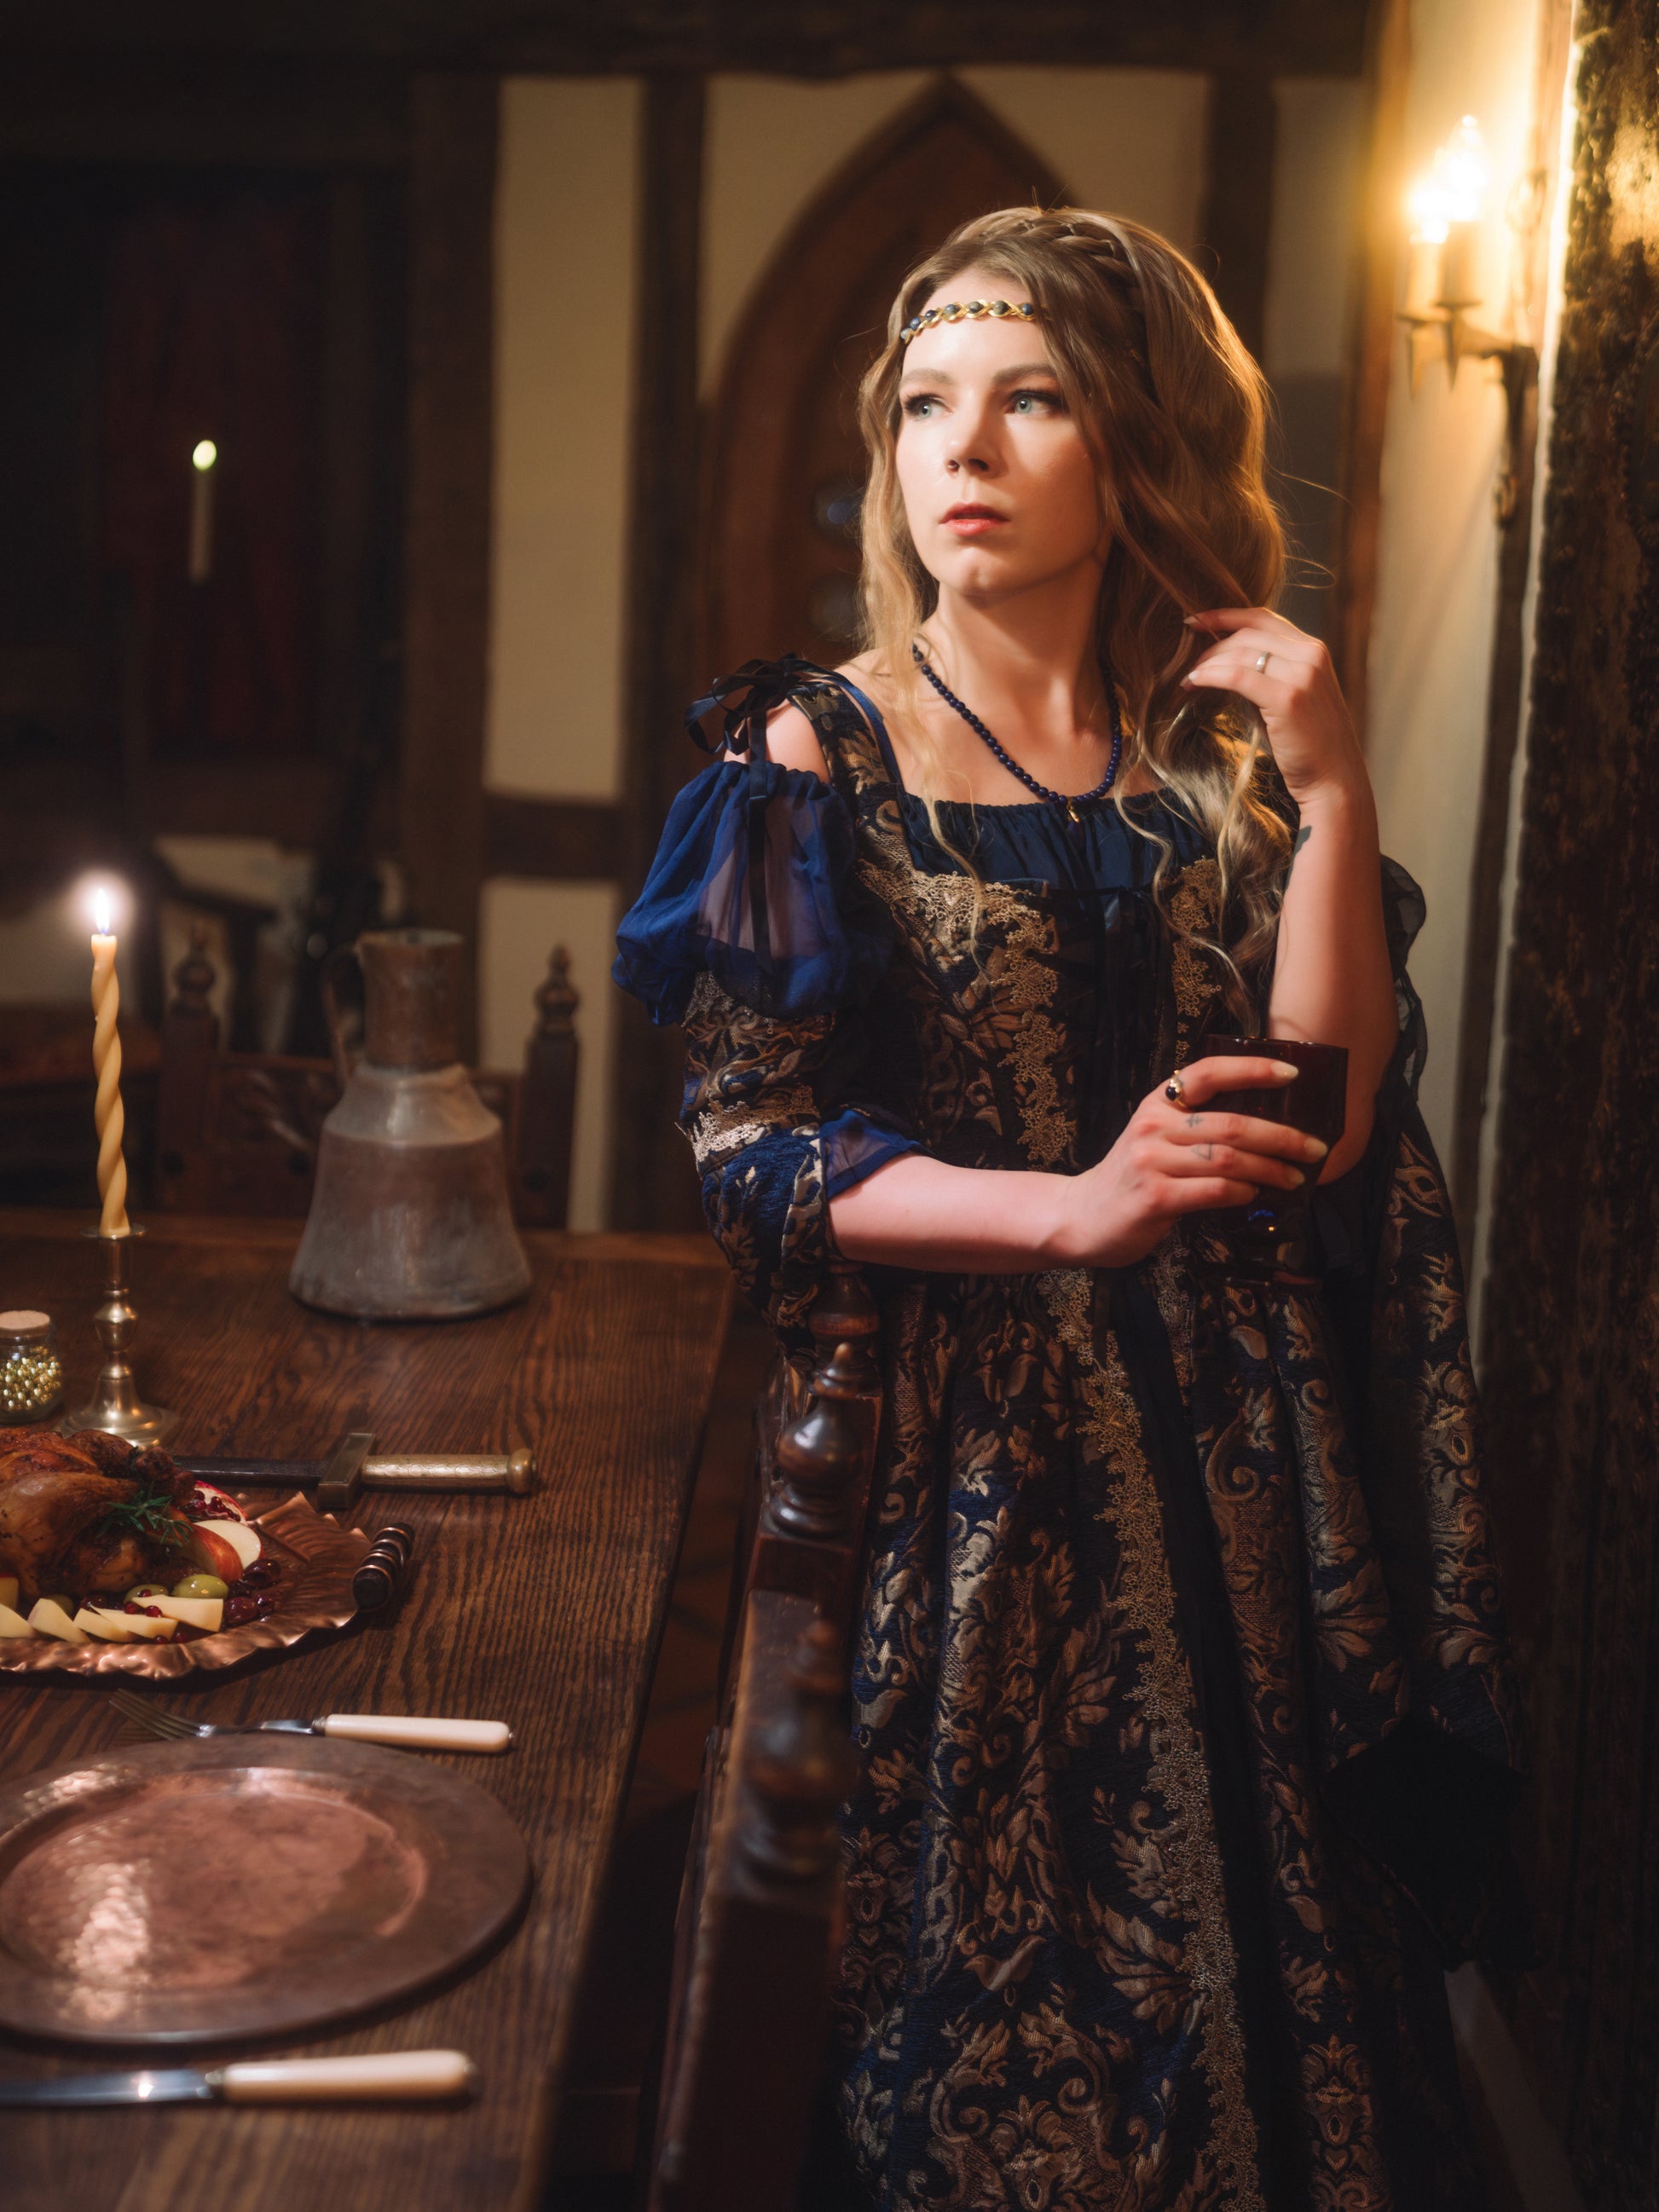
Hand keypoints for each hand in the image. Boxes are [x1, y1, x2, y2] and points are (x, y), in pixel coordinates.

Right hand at [1047, 1055, 1329, 1267]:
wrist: (1082, 1216)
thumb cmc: (1133, 1177)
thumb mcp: (1157, 1138)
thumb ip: (1198, 1127)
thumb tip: (1267, 1130)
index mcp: (1159, 1104)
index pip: (1209, 1073)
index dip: (1253, 1069)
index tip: (1293, 1074)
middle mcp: (1153, 1126)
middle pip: (1232, 1123)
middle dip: (1282, 1137)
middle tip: (1314, 1149)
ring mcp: (1152, 1162)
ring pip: (1228, 1159)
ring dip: (1270, 1170)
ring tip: (1294, 1179)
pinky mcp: (1154, 1198)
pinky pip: (1213, 1191)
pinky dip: (1242, 1193)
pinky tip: (1254, 1196)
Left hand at [1181, 607, 1364, 806]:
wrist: (1334, 779)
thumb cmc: (1307, 745)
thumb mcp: (1291, 697)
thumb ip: (1268, 674)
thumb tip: (1224, 663)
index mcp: (1313, 649)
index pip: (1263, 618)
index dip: (1225, 616)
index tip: (1195, 621)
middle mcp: (1311, 654)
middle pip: (1247, 635)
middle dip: (1211, 647)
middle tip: (1189, 666)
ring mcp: (1302, 674)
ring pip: (1240, 653)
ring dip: (1207, 664)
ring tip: (1188, 679)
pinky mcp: (1288, 698)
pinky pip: (1237, 676)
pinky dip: (1210, 676)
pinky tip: (1194, 683)